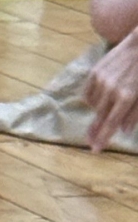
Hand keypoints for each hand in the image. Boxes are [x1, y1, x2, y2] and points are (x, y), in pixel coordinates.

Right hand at [85, 29, 137, 149]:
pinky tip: (100, 99)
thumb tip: (122, 130)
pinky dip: (92, 98)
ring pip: (92, 104)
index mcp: (126, 97)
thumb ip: (134, 114)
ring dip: (98, 111)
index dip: (103, 138)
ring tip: (104, 112)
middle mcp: (110, 89)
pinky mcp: (94, 71)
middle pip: (99, 116)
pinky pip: (88, 92)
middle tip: (90, 141)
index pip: (111, 123)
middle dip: (94, 130)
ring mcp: (100, 80)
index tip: (95, 149)